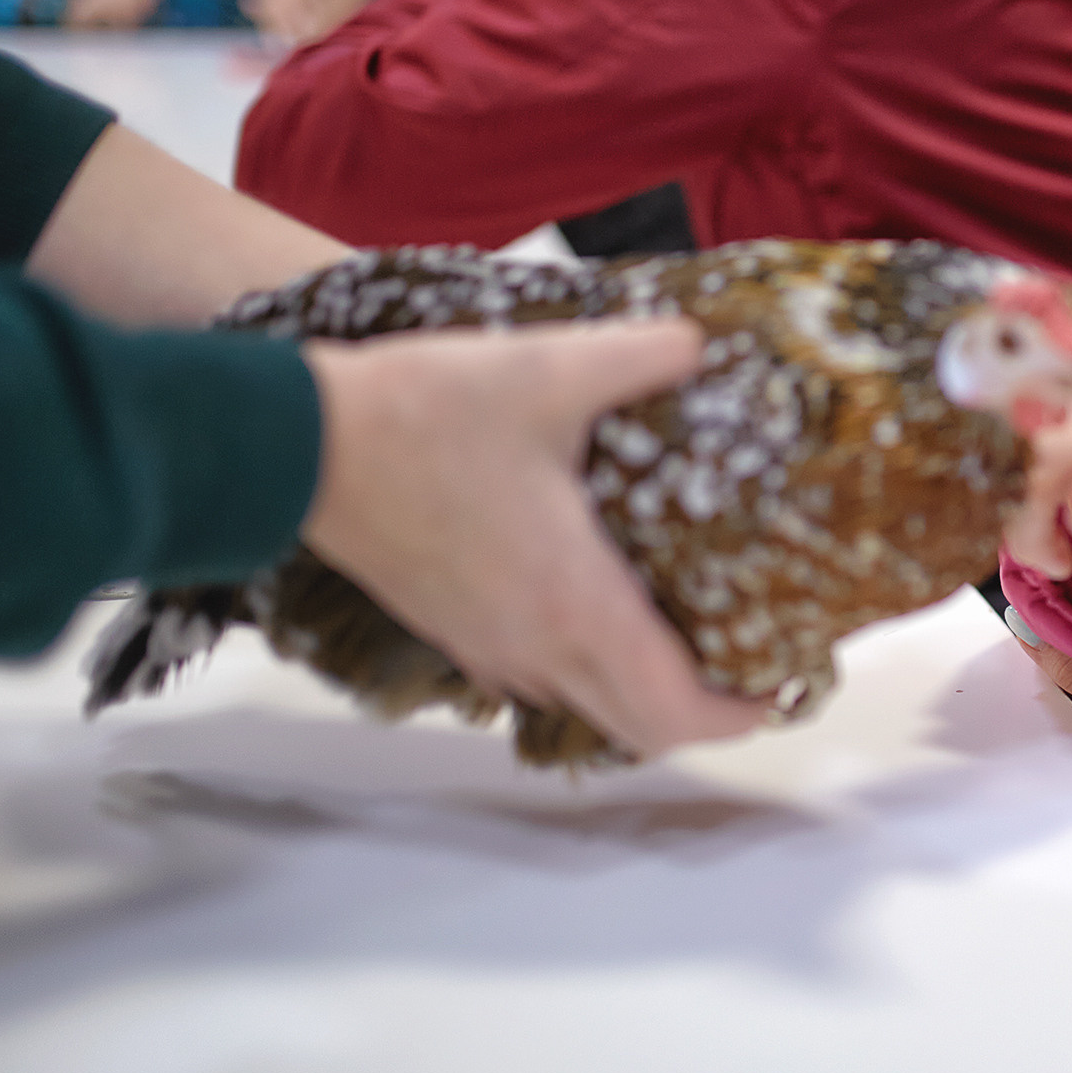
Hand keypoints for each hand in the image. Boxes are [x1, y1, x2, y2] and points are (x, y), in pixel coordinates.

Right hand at [298, 318, 767, 759]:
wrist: (294, 444)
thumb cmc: (420, 415)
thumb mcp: (552, 370)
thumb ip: (642, 356)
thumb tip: (702, 343)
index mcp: (576, 606)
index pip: (672, 711)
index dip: (735, 717)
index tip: (777, 689)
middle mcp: (535, 648)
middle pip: (636, 728)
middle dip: (701, 713)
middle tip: (749, 669)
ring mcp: (487, 647)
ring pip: (584, 705)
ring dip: (641, 692)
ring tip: (688, 636)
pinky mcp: (451, 629)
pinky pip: (537, 677)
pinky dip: (586, 668)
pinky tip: (601, 606)